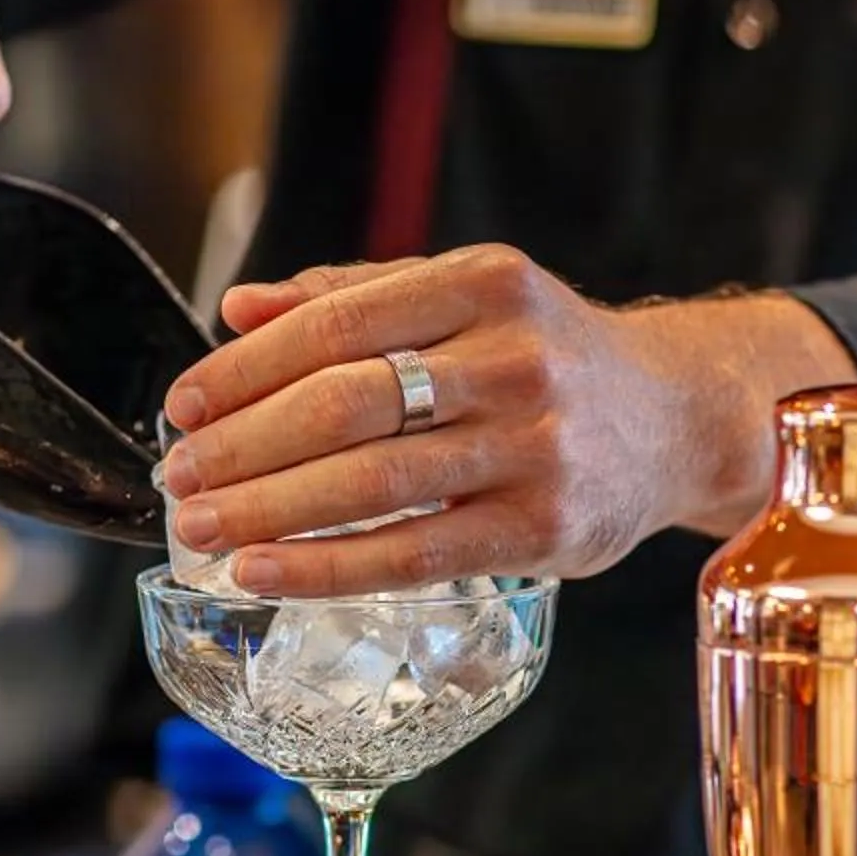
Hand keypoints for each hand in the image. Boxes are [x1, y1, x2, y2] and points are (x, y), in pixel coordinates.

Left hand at [158, 245, 856, 595]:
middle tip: (178, 477)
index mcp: (485, 284)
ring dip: (266, 511)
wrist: (678, 418)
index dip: (246, 369)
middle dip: (243, 446)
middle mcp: (515, 359)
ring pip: (372, 483)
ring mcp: (534, 448)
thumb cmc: (547, 355)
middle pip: (346, 404)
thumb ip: (352, 297)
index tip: (184, 405)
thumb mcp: (466, 297)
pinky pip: (413, 555)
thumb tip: (237, 309)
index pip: (337, 324)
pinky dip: (325, 568)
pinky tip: (262, 571)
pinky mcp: (544, 530)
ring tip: (199, 528)